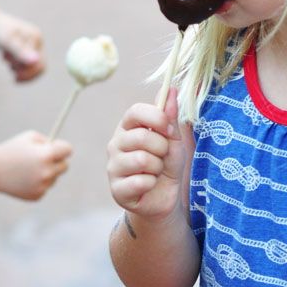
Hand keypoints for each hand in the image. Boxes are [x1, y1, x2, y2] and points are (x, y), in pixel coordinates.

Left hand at [0, 6, 45, 80]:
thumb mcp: (6, 42)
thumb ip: (20, 51)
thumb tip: (35, 60)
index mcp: (36, 37)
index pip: (39, 64)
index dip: (27, 72)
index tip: (12, 72)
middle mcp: (37, 41)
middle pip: (39, 67)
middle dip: (24, 71)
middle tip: (9, 66)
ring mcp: (33, 46)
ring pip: (34, 68)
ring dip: (20, 69)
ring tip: (6, 60)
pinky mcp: (27, 49)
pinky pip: (29, 66)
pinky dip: (19, 69)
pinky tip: (9, 65)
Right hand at [0, 131, 72, 199]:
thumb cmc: (11, 150)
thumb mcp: (29, 138)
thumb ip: (48, 142)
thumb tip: (63, 150)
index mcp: (46, 154)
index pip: (68, 150)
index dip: (64, 148)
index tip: (60, 149)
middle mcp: (47, 171)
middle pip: (65, 166)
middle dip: (58, 161)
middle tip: (47, 159)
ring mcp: (43, 185)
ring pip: (54, 177)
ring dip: (46, 173)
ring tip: (28, 169)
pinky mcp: (38, 195)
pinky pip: (45, 187)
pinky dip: (38, 183)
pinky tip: (24, 179)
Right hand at [106, 87, 184, 219]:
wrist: (164, 199)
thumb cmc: (167, 166)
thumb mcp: (173, 140)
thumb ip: (170, 116)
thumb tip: (170, 88)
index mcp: (127, 128)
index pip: (135, 111)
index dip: (157, 118)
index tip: (170, 130)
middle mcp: (115, 144)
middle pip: (141, 137)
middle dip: (162, 149)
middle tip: (162, 158)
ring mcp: (113, 167)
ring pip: (141, 160)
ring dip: (157, 168)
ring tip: (155, 172)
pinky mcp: (116, 190)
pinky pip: (140, 181)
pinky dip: (152, 184)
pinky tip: (148, 186)